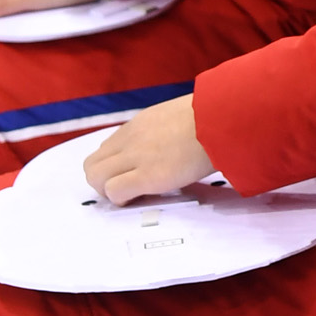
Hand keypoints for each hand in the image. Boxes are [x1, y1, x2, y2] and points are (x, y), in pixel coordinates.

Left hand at [83, 92, 213, 202]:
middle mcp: (131, 139)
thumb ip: (164, 130)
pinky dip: (121, 199)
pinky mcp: (147, 175)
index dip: (114, 167)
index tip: (131, 175)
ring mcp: (136, 156)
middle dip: (104, 182)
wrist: (223, 118)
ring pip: (95, 177)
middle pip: (92, 164)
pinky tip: (140, 198)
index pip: (107, 148)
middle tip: (128, 189)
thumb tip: (171, 144)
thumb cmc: (213, 117)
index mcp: (140, 124)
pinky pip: (115, 191)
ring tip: (134, 195)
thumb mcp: (179, 117)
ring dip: (109, 191)